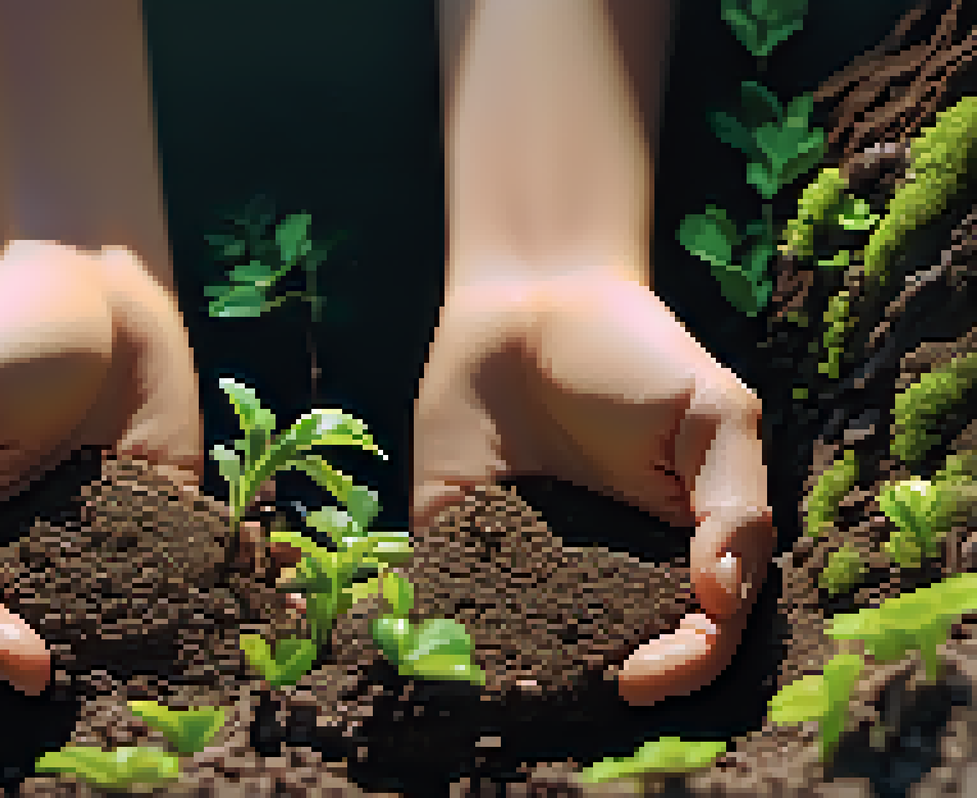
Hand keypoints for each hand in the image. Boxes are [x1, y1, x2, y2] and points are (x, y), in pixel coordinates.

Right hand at [0, 240, 202, 695]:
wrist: (97, 282)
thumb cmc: (4, 327)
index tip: (29, 665)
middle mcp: (20, 546)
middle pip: (33, 624)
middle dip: (64, 661)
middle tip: (86, 686)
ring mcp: (92, 540)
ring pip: (111, 613)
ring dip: (153, 648)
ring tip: (195, 669)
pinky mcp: (161, 522)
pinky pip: (189, 570)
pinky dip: (230, 590)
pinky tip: (269, 607)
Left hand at [411, 271, 773, 705]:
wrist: (527, 306)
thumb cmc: (636, 355)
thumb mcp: (713, 413)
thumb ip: (734, 504)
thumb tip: (722, 597)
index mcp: (681, 555)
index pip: (698, 638)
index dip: (680, 667)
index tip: (642, 675)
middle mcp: (610, 577)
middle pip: (620, 658)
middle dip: (607, 687)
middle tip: (591, 688)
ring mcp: (533, 570)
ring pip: (537, 650)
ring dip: (528, 678)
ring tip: (516, 689)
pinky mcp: (459, 550)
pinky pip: (457, 605)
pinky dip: (451, 632)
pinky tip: (448, 650)